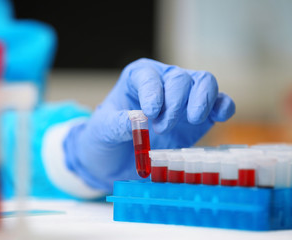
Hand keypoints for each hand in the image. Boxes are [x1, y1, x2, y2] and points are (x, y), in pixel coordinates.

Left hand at [64, 58, 234, 191]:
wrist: (118, 158)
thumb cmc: (107, 137)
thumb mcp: (103, 130)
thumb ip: (117, 123)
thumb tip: (138, 118)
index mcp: (137, 78)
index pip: (150, 75)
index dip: (153, 92)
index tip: (150, 113)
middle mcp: (163, 82)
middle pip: (180, 78)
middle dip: (175, 104)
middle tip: (161, 128)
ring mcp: (184, 97)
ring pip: (204, 82)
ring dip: (201, 101)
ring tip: (191, 121)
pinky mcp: (200, 115)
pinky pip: (220, 102)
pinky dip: (223, 106)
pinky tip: (218, 117)